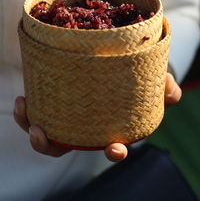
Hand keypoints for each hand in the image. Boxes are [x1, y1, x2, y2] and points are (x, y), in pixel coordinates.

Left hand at [14, 72, 180, 160]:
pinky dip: (28, 108)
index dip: (115, 153)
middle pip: (66, 146)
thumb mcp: (154, 85)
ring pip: (46, 131)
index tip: (115, 149)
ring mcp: (69, 116)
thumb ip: (166, 89)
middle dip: (50, 145)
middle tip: (40, 133)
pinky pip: (38, 110)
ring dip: (30, 125)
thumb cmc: (134, 83)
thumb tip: (169, 85)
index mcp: (112, 129)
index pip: (114, 147)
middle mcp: (86, 128)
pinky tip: (25, 97)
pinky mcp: (56, 100)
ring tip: (24, 106)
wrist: (114, 67)